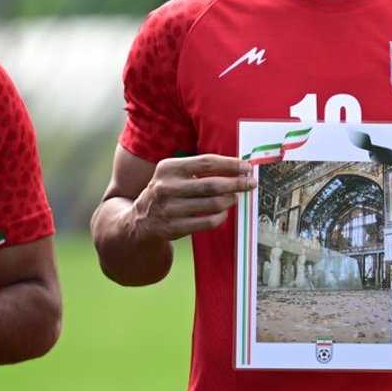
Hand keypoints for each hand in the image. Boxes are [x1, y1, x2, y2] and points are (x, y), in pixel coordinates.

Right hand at [135, 154, 253, 240]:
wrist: (140, 219)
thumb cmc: (166, 191)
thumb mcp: (173, 173)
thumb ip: (198, 168)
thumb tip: (235, 167)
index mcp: (169, 168)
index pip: (206, 162)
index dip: (230, 165)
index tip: (247, 167)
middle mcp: (167, 187)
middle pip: (212, 184)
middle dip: (236, 184)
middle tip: (250, 184)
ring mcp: (169, 208)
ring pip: (212, 204)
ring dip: (229, 200)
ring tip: (235, 197)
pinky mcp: (173, 227)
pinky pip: (207, 222)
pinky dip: (221, 216)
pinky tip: (224, 212)